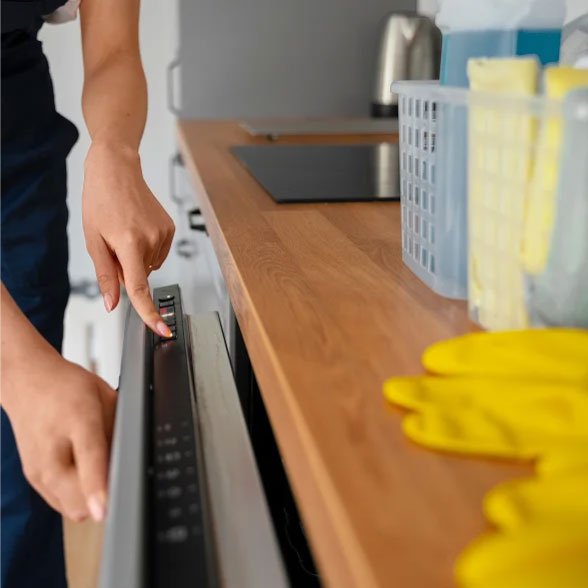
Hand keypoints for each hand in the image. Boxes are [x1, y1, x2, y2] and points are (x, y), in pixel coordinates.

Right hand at [6, 352, 116, 521]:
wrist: (26, 382)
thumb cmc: (67, 387)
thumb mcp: (105, 396)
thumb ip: (119, 428)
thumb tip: (133, 459)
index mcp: (77, 419)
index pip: (89, 459)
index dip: (98, 487)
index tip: (106, 508)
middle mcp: (52, 448)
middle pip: (77, 497)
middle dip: (104, 497)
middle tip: (118, 480)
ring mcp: (38, 467)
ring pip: (70, 508)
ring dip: (90, 500)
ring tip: (98, 471)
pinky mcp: (32, 479)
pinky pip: (61, 504)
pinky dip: (76, 497)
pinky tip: (82, 474)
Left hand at [82, 142, 174, 336]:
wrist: (117, 170)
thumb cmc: (101, 200)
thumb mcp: (93, 240)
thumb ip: (106, 275)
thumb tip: (112, 303)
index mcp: (129, 243)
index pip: (140, 288)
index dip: (149, 313)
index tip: (162, 329)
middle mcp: (152, 240)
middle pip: (141, 276)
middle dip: (127, 270)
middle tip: (113, 245)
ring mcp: (164, 234)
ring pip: (150, 265)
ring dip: (137, 259)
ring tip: (124, 233)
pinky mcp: (170, 229)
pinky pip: (158, 254)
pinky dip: (146, 250)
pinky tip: (137, 231)